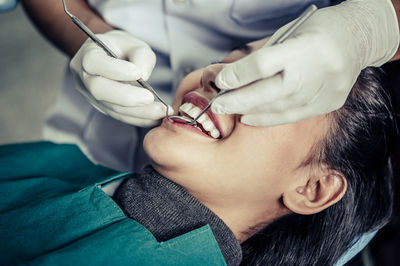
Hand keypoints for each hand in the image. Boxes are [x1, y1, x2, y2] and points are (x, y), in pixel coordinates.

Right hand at [70, 30, 172, 126]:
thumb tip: (144, 76)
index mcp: (88, 54)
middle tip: (150, 98)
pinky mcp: (104, 108)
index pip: (93, 62)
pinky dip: (139, 118)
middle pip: (99, 90)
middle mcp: (84, 77)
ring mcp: (91, 96)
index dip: (115, 70)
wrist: (113, 58)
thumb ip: (141, 56)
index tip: (138, 73)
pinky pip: (120, 116)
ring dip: (138, 112)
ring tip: (160, 111)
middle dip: (127, 97)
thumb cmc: (123, 49)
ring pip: (111, 107)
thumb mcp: (135, 44)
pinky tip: (155, 118)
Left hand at [213, 0, 398, 125]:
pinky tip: (250, 117)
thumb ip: (263, 57)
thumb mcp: (289, 34)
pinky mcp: (329, 103)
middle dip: (239, 100)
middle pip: (270, 92)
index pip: (265, 64)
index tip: (221, 82)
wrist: (359, 38)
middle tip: (217, 105)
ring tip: (231, 110)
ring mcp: (326, 90)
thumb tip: (232, 77)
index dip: (239, 75)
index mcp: (306, 45)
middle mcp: (318, 70)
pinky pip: (293, 116)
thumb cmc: (317, 31)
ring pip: (280, 107)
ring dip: (251, 111)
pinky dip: (268, 118)